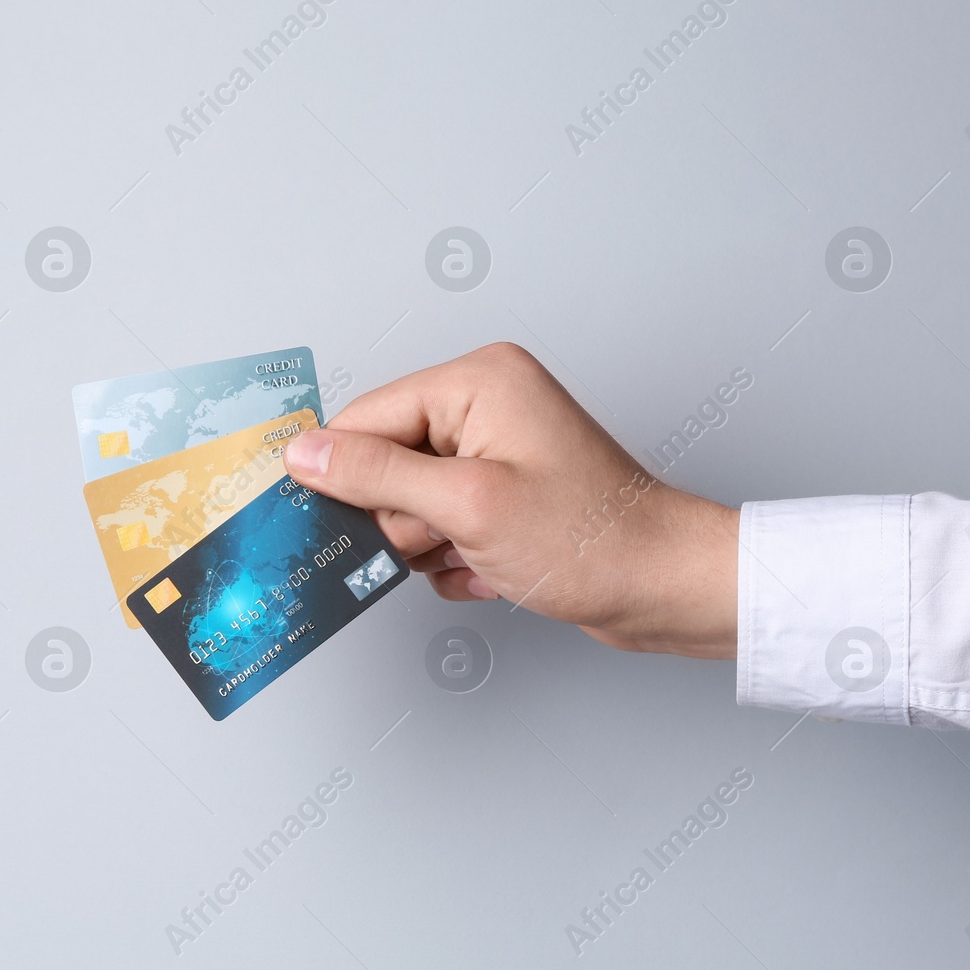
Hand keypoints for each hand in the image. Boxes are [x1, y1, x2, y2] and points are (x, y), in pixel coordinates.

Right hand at [282, 343, 737, 657]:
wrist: (664, 589)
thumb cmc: (592, 540)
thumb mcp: (467, 506)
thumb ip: (376, 475)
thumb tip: (305, 452)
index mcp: (478, 380)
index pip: (365, 418)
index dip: (347, 475)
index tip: (334, 522)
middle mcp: (485, 403)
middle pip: (383, 464)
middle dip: (407, 519)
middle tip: (455, 537)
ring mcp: (493, 450)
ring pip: (406, 505)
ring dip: (432, 546)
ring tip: (484, 555)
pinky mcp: (500, 492)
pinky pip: (438, 528)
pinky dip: (456, 559)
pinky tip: (496, 568)